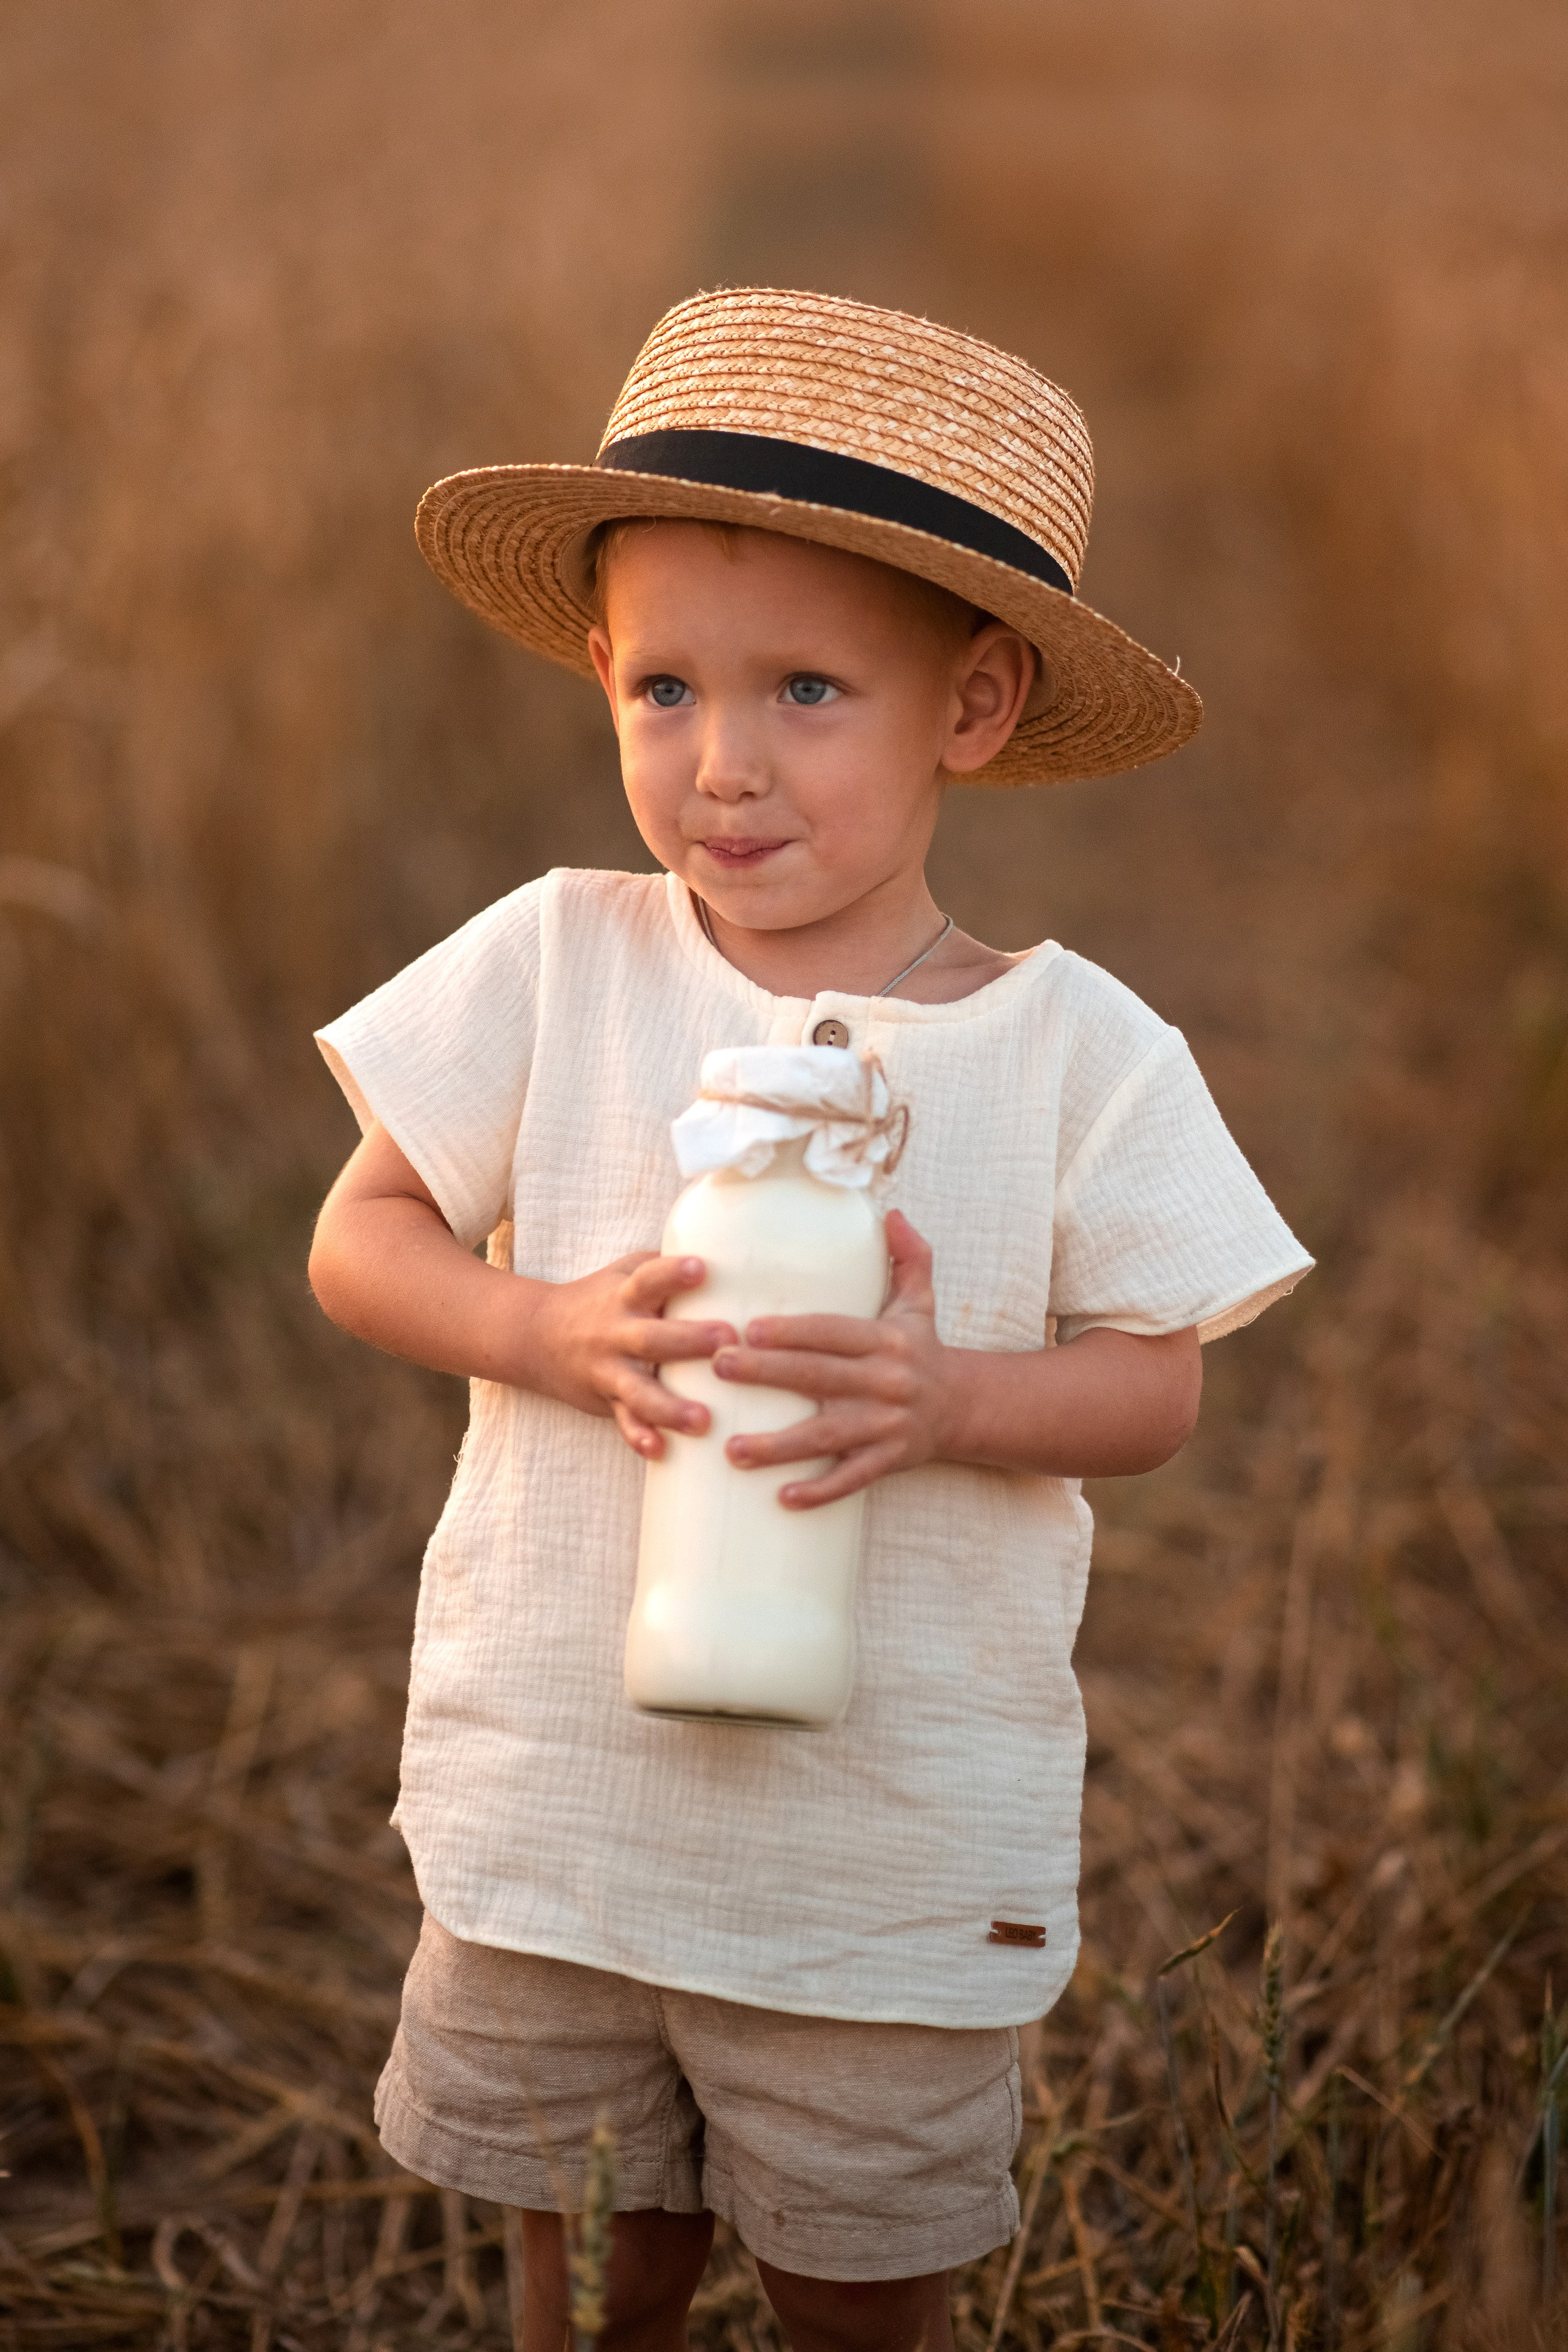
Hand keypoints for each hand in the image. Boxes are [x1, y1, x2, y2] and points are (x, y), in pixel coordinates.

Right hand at [531, 1253, 735, 1460]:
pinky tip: (660, 1451)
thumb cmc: (605, 1298)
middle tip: (728, 1339)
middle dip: (690, 1340)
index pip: (650, 1279)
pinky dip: (639, 1437)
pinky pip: (624, 1421)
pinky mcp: (607, 1400)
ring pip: (640, 1391)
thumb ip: (668, 1263)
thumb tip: (732, 1246)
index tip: (701, 1267)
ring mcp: (609, 1369)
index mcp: (627, 1295)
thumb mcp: (628, 1272)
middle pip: (653, 1337)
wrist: (538, 1335)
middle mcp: (617, 1331)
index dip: (674, 1273)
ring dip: (670, 1408)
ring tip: (703, 1420)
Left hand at [712, 1211, 952, 1508]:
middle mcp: (888, 1381)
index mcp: (888, 1339)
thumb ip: (909, 1256)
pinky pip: (852, 1479)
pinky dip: (820, 1492)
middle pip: (819, 1378)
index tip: (747, 1328)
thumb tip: (892, 1212)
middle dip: (767, 1375)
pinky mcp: (890, 1461)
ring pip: (829, 1437)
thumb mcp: (920, 1301)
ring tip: (732, 1449)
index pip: (833, 1331)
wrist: (965, 1407)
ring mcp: (889, 1426)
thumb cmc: (923, 1349)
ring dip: (780, 1446)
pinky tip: (783, 1498)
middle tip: (717, 1369)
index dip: (792, 1331)